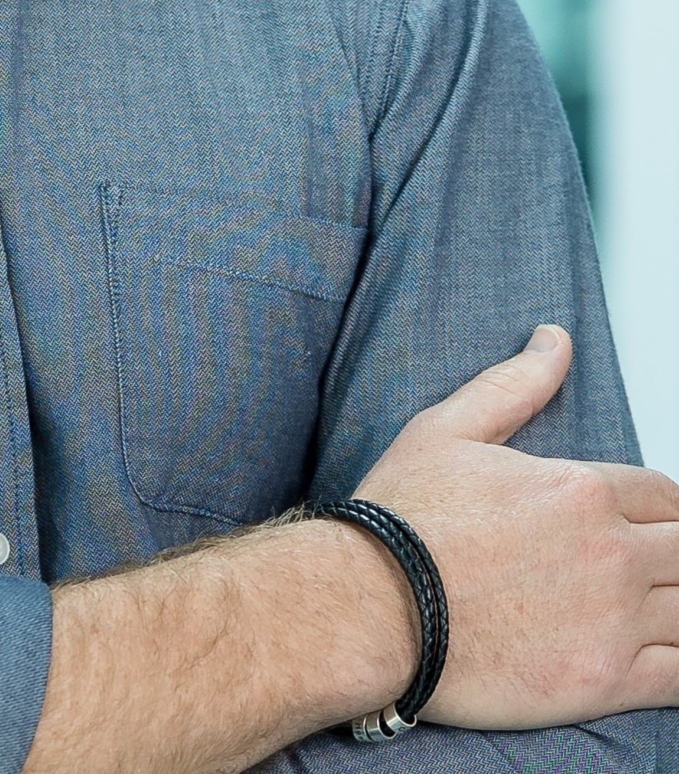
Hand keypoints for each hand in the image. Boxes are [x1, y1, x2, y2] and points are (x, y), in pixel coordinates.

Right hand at [355, 324, 678, 725]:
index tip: (650, 526)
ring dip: (676, 605)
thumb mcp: (448, 428)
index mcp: (582, 489)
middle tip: (650, 568)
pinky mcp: (605, 681)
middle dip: (674, 554)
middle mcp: (611, 551)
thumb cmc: (402, 519)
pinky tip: (661, 660)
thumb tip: (554, 340)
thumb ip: (515, 384)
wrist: (372, 605)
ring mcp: (614, 620)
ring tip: (654, 609)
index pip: (664, 495)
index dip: (663, 510)